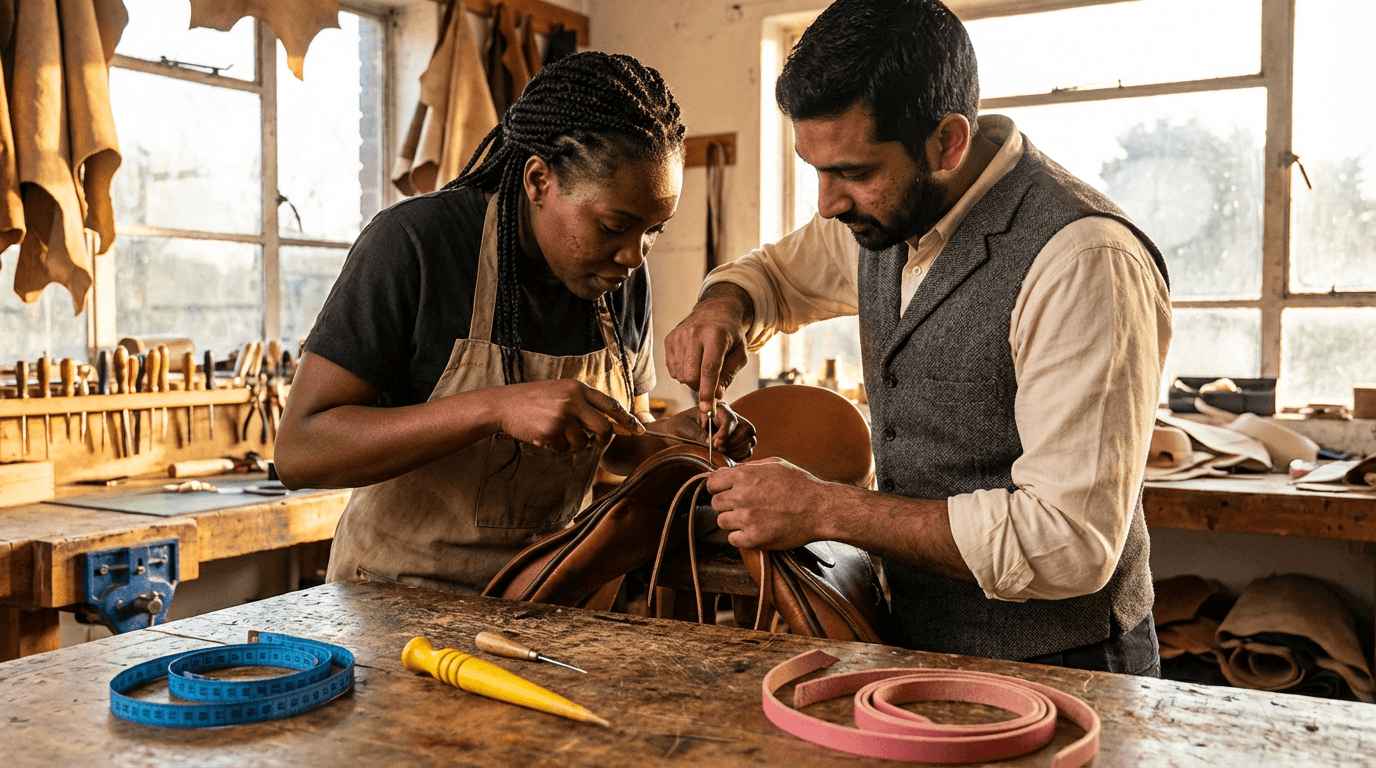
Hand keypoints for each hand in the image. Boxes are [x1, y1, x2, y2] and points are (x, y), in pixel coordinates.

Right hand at [493, 379, 643, 452]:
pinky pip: (564, 449)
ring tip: (554, 431)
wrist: (504, 405)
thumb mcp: (561, 392)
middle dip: (603, 439)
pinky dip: (556, 447)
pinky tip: (543, 435)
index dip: (627, 419)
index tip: (640, 430)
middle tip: (598, 441)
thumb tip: (610, 423)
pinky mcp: (550, 432)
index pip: (611, 404)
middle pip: (603, 427)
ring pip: (582, 442)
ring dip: (571, 443)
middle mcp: (573, 401)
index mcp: (578, 388)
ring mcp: (562, 417)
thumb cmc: (534, 400)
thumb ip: (584, 404)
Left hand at [654, 401, 755, 460]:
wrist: (676, 434)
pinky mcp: (737, 444)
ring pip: (749, 440)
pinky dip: (739, 456)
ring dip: (736, 450)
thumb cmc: (679, 428)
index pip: (731, 419)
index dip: (726, 433)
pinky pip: (747, 451)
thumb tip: (711, 443)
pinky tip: (724, 458)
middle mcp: (731, 418)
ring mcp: (737, 431)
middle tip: (718, 450)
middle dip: (734, 442)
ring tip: (719, 454)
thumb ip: (699, 434)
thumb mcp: (685, 428)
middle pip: (747, 429)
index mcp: (719, 409)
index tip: (715, 444)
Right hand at [665, 286, 751, 411]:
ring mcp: (679, 336)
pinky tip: (692, 362)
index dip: (708, 391)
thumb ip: (729, 375)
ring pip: (681, 375)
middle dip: (700, 387)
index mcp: (715, 335)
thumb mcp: (740, 353)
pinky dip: (683, 373)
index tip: (707, 409)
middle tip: (710, 383)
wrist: (715, 310)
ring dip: (692, 380)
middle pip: (691, 375)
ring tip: (702, 367)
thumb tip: (715, 396)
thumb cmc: (730, 335)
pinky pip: (673, 370)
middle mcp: (694, 333)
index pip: (709, 369)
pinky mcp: (669, 339)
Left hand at [706, 458, 829, 549]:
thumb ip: (748, 467)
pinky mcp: (753, 538)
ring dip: (734, 521)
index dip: (718, 488)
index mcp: (744, 476)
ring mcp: (746, 519)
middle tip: (745, 506)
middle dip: (727, 504)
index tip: (726, 492)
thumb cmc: (800, 485)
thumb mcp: (774, 464)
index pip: (712, 483)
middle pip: (716, 503)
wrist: (820, 509)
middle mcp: (741, 496)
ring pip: (722, 522)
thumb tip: (725, 472)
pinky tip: (755, 530)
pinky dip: (742, 537)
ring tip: (752, 518)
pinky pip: (733, 539)